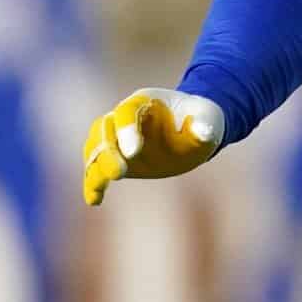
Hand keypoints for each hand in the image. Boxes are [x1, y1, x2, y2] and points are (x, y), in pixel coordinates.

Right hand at [82, 87, 223, 206]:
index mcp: (145, 101)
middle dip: (109, 151)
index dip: (126, 130)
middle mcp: (125, 117)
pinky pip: (98, 168)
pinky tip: (94, 200)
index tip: (133, 152)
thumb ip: (205, 123)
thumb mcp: (209, 118)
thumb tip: (204, 132)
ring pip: (96, 147)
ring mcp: (118, 137)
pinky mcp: (117, 158)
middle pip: (105, 129)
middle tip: (119, 173)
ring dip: (97, 167)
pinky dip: (93, 183)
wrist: (194, 126)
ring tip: (99, 189)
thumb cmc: (201, 118)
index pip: (127, 111)